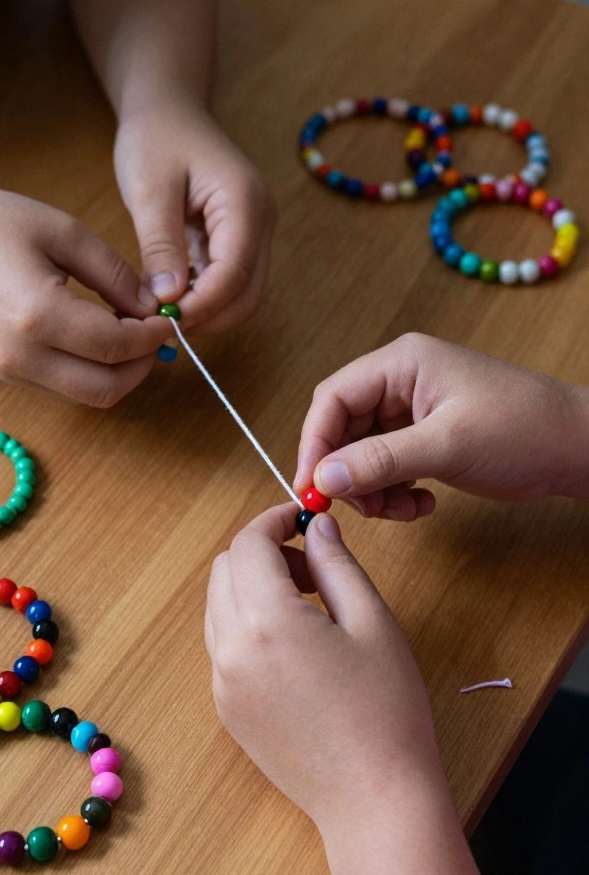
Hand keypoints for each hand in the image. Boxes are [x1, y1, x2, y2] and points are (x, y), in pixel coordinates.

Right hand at [0, 172, 172, 405]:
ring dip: (121, 373)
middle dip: (143, 365)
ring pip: (89, 396)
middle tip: (156, 332)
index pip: (117, 346)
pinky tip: (102, 338)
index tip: (169, 315)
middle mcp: (22, 357)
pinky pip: (65, 387)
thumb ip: (115, 274)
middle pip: (107, 389)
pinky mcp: (6, 373)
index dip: (154, 336)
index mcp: (38, 316)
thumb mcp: (62, 230)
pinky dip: (94, 371)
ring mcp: (11, 371)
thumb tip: (153, 308)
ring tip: (132, 334)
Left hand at [115, 98, 274, 332]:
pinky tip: (169, 299)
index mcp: (244, 203)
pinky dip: (202, 299)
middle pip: (247, 294)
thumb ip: (160, 244)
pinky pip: (228, 283)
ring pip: (241, 295)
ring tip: (161, 315)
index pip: (233, 274)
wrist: (168, 109)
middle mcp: (260, 221)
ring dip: (205, 313)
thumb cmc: (156, 137)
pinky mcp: (239, 240)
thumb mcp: (149, 188)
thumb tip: (167, 298)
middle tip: (160, 327)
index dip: (201, 306)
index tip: (163, 321)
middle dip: (207, 318)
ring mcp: (254, 233)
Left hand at [205, 504, 442, 829]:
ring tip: (308, 606)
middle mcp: (230, 650)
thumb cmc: (387, 712)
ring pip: (217, 606)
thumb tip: (316, 526)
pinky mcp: (226, 709)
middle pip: (224, 569)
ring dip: (251, 587)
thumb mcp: (372, 623)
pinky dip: (247, 624)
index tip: (302, 519)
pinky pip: (222, 645)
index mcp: (266, 622)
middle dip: (261, 552)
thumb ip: (337, 565)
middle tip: (312, 567)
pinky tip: (295, 646)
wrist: (374, 801)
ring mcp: (221, 683)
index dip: (274, 520)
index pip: (248, 543)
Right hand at [295, 332, 588, 520]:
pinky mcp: (426, 436)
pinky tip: (422, 505)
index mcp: (402, 363)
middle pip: (344, 428)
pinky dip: (395, 491)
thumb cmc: (522, 429)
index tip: (312, 486)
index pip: (333, 398)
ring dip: (374, 489)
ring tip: (402, 511)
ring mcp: (414, 410)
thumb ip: (380, 461)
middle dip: (349, 472)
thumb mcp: (446, 445)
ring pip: (364, 453)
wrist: (577, 448)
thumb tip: (323, 478)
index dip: (315, 442)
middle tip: (363, 508)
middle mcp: (402, 382)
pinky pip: (389, 466)